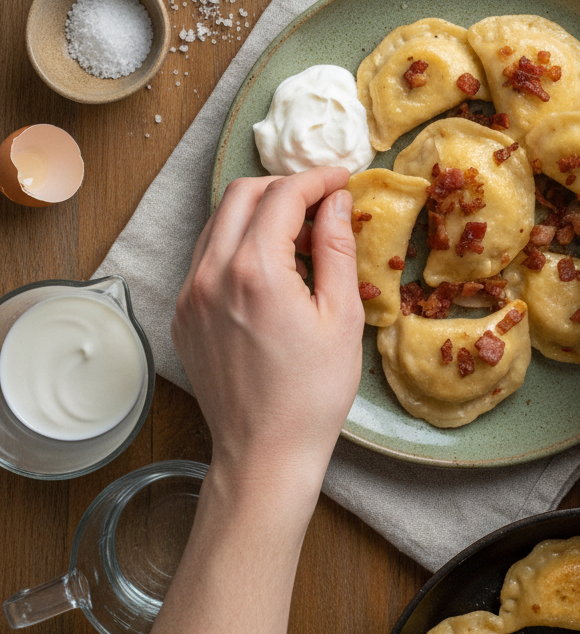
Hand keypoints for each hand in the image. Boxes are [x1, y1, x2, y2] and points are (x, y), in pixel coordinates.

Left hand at [172, 167, 363, 503]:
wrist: (264, 454)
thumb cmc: (312, 394)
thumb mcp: (342, 316)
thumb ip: (337, 247)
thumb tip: (336, 201)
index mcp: (255, 271)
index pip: (283, 194)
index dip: (317, 179)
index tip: (343, 179)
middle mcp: (211, 274)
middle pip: (242, 194)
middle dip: (284, 186)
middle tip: (321, 201)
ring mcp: (189, 295)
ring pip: (219, 222)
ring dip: (258, 212)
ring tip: (299, 235)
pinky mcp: (183, 315)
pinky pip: (206, 256)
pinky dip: (238, 244)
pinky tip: (270, 269)